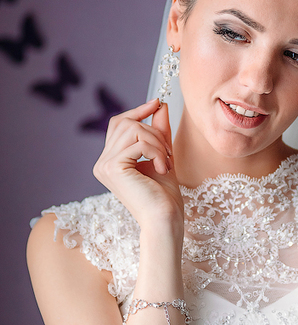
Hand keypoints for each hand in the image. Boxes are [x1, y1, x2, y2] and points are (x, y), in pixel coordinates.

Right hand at [93, 99, 183, 231]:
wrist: (165, 220)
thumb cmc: (164, 197)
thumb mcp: (163, 156)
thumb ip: (159, 132)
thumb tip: (159, 105)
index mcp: (110, 161)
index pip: (118, 124)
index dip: (137, 111)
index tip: (157, 103)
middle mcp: (102, 163)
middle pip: (126, 123)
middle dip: (154, 132)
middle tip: (167, 154)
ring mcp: (104, 165)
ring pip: (133, 129)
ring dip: (157, 143)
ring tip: (165, 162)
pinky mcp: (113, 168)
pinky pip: (138, 142)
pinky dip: (156, 152)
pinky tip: (162, 169)